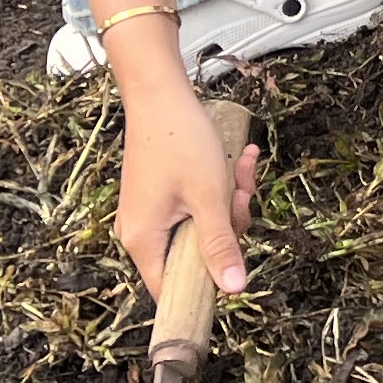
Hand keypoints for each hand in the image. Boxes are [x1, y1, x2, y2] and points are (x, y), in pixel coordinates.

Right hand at [113, 90, 255, 298]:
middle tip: (239, 194)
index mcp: (143, 241)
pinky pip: (197, 207)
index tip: (234, 261)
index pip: (173, 290)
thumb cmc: (179, 140)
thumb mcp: (208, 196)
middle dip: (228, 225)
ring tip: (241, 167)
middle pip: (195, 256)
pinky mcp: (162, 197)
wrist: (159, 93)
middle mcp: (141, 233)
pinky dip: (219, 188)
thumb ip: (220, 244)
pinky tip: (238, 159)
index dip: (207, 285)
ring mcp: (151, 214)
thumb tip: (233, 289)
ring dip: (229, 201)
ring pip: (202, 228)